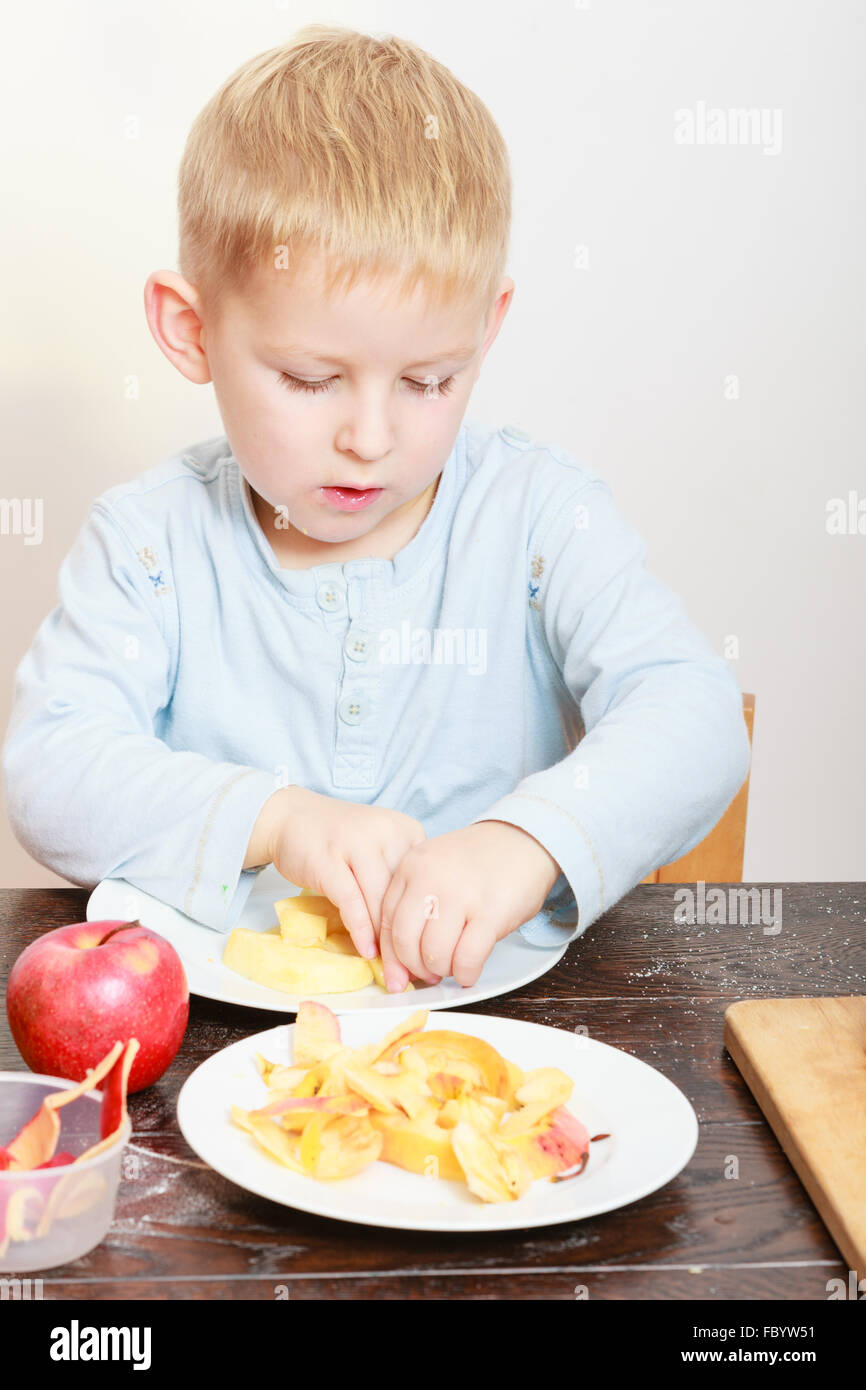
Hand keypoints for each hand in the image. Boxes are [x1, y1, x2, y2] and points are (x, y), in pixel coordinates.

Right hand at [263, 787, 427, 959]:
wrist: (292, 816)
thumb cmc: (339, 840)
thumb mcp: (379, 851)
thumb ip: (396, 882)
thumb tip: (417, 935)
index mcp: (408, 831)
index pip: (424, 884)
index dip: (426, 923)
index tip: (428, 954)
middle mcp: (388, 833)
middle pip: (404, 896)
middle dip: (407, 939)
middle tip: (411, 973)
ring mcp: (357, 843)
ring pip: (380, 901)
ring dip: (384, 941)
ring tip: (390, 970)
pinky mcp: (329, 858)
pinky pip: (351, 901)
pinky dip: (360, 930)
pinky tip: (366, 950)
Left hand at [378, 821, 561, 991]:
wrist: (522, 839)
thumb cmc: (478, 861)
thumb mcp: (435, 868)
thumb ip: (414, 904)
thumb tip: (401, 960)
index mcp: (411, 866)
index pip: (386, 921)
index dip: (392, 957)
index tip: (398, 977)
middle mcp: (430, 878)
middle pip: (405, 940)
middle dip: (416, 967)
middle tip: (430, 973)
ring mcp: (460, 894)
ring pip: (434, 953)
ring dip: (443, 970)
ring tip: (453, 966)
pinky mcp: (490, 912)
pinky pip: (467, 958)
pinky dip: (465, 973)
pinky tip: (469, 971)